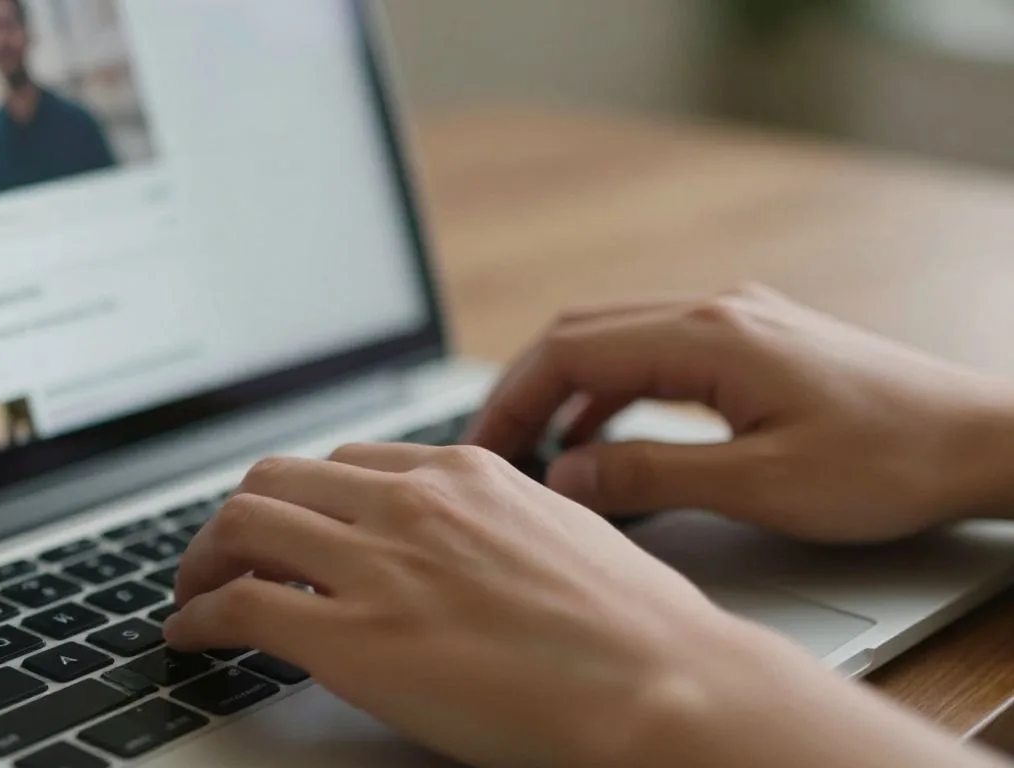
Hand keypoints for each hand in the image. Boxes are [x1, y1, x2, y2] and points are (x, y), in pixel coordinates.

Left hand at [165, 443, 762, 765]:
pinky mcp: (351, 636)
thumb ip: (498, 526)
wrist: (659, 685)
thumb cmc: (636, 628)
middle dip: (239, 516)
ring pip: (242, 525)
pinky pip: (239, 606)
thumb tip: (466, 549)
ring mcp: (378, 563)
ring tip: (192, 592)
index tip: (290, 526)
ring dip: (200, 559)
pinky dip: (197, 616)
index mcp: (464, 474)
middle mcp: (411, 502)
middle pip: (277, 478)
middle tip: (223, 554)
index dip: (303, 497)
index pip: (346, 463)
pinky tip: (192, 636)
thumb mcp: (563, 536)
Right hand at [467, 284, 1013, 541]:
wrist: (982, 440)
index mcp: (709, 337)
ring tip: (535, 448)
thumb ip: (651, 475)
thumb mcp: (760, 485)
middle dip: (527, 388)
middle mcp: (715, 313)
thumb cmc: (888, 463)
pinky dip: (614, 391)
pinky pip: (656, 354)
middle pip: (583, 333)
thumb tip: (565, 474)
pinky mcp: (754, 342)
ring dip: (568, 389)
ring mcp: (736, 321)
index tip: (484, 448)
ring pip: (617, 339)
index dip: (513, 398)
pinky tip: (603, 435)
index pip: (571, 350)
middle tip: (493, 447)